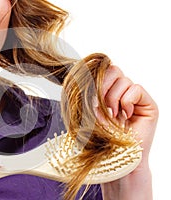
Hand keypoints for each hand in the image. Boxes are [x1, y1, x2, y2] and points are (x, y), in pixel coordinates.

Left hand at [100, 65, 158, 199]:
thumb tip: (88, 83)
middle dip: (103, 86)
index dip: (95, 79)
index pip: (103, 73)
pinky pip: (135, 89)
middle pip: (114, 71)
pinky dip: (127, 102)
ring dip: (113, 98)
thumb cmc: (104, 138)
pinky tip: (126, 116)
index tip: (88, 96)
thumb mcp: (91, 114)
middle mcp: (122, 93)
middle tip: (99, 104)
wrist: (118, 157)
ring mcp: (135, 98)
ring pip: (123, 80)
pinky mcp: (147, 104)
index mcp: (107, 93)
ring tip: (113, 115)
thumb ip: (91, 98)